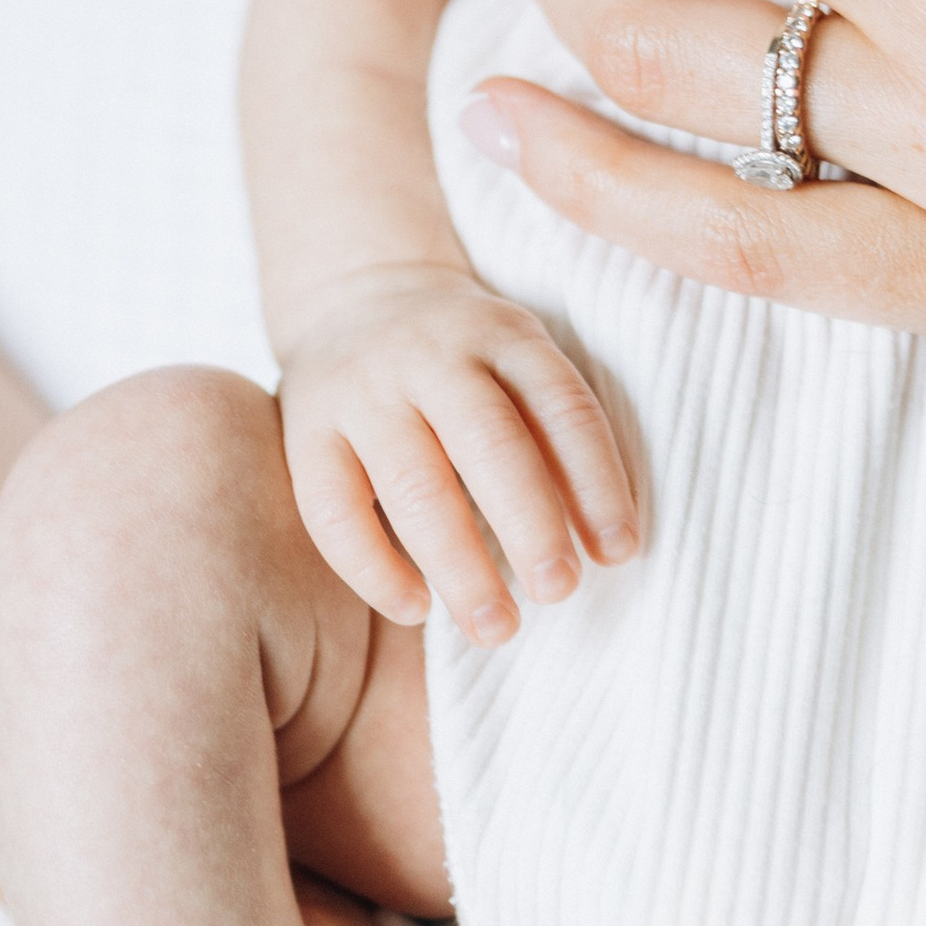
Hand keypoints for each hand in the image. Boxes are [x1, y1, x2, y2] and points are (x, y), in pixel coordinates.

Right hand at [277, 265, 636, 638]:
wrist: (353, 298)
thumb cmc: (464, 362)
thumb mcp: (516, 361)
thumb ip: (554, 433)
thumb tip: (609, 546)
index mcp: (502, 334)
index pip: (561, 406)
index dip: (597, 482)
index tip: (620, 553)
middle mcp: (431, 355)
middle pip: (488, 443)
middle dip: (529, 525)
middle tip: (559, 592)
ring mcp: (362, 391)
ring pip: (414, 484)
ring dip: (459, 565)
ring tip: (496, 627)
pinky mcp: (305, 432)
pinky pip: (334, 511)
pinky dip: (374, 569)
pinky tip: (415, 609)